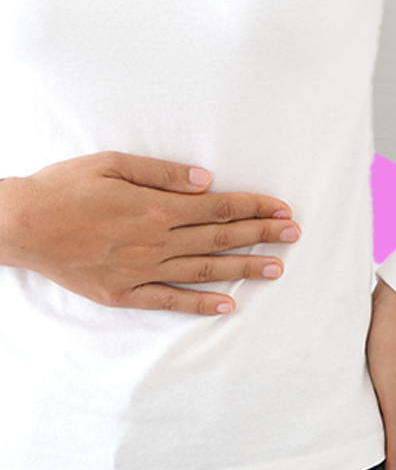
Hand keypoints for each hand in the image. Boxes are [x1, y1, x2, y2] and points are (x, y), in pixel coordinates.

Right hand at [0, 150, 299, 314]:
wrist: (20, 224)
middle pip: (220, 238)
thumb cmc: (65, 188)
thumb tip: (208, 180)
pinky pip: (169, 300)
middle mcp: (155, 241)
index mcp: (156, 207)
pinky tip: (228, 305)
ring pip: (203, 270)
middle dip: (261, 235)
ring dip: (243, 269)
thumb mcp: (114, 164)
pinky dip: (200, 303)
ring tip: (277, 268)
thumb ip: (164, 174)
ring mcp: (140, 270)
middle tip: (294, 235)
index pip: (220, 207)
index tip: (282, 209)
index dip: (255, 207)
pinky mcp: (123, 293)